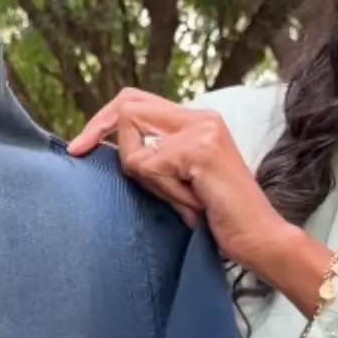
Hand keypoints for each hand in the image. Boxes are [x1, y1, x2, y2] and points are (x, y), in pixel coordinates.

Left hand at [68, 87, 296, 271]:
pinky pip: (149, 166)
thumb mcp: (178, 179)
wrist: (259, 238)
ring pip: (134, 146)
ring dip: (148, 180)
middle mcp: (200, 117)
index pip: (135, 99)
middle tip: (90, 158)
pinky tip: (193, 202)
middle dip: (102, 135)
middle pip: (127, 107)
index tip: (78, 148)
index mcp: (196, 120)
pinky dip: (163, 191)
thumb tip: (104, 145)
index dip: (101, 121)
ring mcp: (202, 130)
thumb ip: (152, 155)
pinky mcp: (200, 149)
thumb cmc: (218, 217)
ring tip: (181, 197)